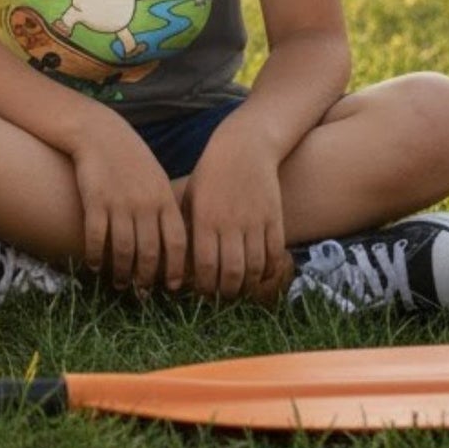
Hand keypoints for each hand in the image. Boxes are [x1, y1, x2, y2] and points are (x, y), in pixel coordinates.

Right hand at [69, 115, 186, 293]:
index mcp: (164, 200)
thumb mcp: (156, 180)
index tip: (172, 286)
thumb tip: (173, 247)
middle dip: (146, 277)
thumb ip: (166, 210)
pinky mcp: (95, 199)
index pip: (177, 243)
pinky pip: (97, 236)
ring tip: (119, 283)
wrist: (99, 133)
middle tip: (141, 291)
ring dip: (122, 272)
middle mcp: (145, 204)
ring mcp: (119, 202)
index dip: (176, 268)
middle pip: (150, 252)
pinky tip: (94, 264)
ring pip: (124, 249)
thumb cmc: (130, 160)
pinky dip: (96, 255)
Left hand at [182, 118, 291, 302]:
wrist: (244, 148)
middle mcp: (230, 223)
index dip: (204, 286)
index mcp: (204, 219)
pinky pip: (274, 254)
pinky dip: (269, 271)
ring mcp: (254, 222)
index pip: (204, 265)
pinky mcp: (274, 219)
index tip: (201, 294)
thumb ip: (186, 225)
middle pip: (231, 273)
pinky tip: (260, 276)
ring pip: (254, 268)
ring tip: (239, 291)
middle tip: (221, 298)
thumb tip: (174, 257)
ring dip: (247, 286)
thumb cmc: (210, 174)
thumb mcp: (191, 196)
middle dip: (226, 292)